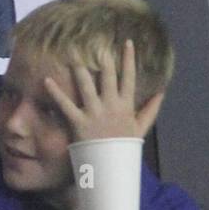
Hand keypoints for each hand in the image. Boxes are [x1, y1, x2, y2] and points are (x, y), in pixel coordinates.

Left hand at [44, 39, 164, 141]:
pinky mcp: (79, 121)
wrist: (112, 167)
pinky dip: (56, 92)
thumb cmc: (124, 146)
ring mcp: (94, 113)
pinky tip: (47, 80)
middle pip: (108, 77)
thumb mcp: (140, 128)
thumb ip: (150, 110)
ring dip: (79, 70)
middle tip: (97, 43)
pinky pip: (65, 104)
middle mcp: (111, 106)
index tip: (127, 42)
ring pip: (86, 86)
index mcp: (125, 105)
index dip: (129, 59)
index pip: (129, 78)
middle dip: (104, 59)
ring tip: (72, 55)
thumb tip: (162, 92)